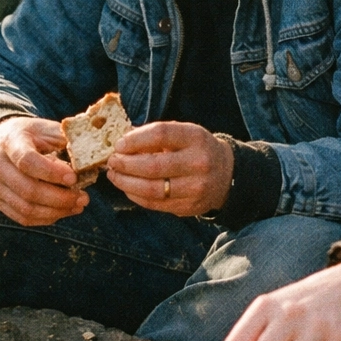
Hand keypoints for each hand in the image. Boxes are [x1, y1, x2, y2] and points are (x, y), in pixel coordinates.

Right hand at [0, 116, 89, 225]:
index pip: (28, 162)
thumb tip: (95, 155)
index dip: (52, 173)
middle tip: (84, 198)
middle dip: (60, 198)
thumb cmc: (30, 135)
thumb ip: (67, 140)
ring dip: (56, 211)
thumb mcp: (46, 128)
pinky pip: (22, 218)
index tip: (74, 178)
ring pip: (26, 209)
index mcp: (10, 142)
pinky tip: (63, 211)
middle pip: (28, 190)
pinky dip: (46, 218)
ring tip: (78, 205)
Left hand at [106, 121, 232, 216]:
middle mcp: (198, 162)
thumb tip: (121, 142)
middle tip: (112, 161)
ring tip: (114, 175)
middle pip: (153, 165)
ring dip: (126, 183)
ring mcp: (195, 188)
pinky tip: (127, 188)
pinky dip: (135, 196)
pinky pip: (155, 204)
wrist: (227, 175)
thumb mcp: (184, 134)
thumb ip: (155, 135)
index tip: (119, 144)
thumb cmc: (197, 150)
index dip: (135, 140)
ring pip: (151, 189)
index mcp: (196, 138)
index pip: (161, 134)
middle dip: (125, 164)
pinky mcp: (189, 207)